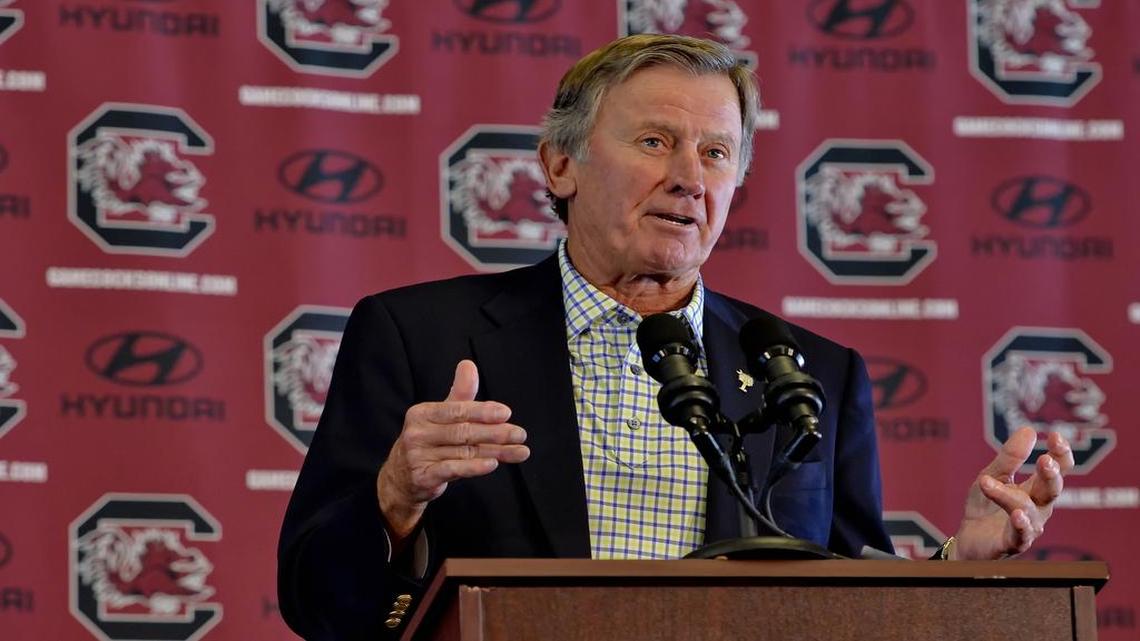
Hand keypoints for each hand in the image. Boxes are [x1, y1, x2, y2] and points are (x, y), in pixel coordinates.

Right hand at [376, 360, 529, 539]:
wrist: (401, 478)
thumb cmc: (428, 442)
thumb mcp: (442, 417)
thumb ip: (459, 394)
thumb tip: (469, 364)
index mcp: (422, 413)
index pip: (457, 410)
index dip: (482, 411)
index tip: (506, 413)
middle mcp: (417, 433)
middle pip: (463, 431)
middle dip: (495, 432)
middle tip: (520, 434)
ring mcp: (418, 456)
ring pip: (463, 452)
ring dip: (495, 452)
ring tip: (519, 451)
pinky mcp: (423, 477)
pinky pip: (452, 470)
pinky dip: (474, 467)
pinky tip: (492, 464)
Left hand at [952, 427, 1073, 559]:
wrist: (966, 539)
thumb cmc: (985, 507)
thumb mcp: (992, 476)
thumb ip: (1009, 457)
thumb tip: (1029, 429)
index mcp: (1035, 489)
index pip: (1057, 470)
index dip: (1060, 455)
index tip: (1055, 436)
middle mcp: (1037, 508)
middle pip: (1051, 491)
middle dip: (1051, 476)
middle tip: (1045, 460)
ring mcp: (1027, 527)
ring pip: (1028, 510)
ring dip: (1015, 497)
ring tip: (1002, 484)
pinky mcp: (1012, 544)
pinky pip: (1020, 535)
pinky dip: (1020, 524)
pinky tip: (1016, 513)